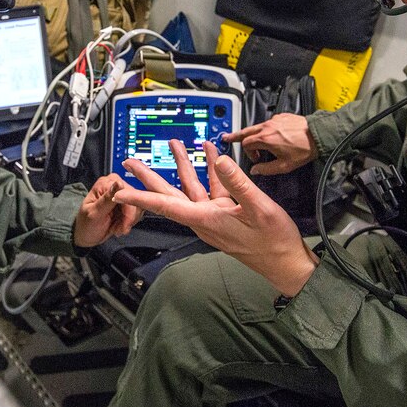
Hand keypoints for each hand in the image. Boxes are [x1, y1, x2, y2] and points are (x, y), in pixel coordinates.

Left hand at [73, 174, 142, 247]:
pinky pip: (137, 211)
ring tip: (117, 229)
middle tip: (119, 229)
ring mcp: (122, 194)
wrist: (86, 236)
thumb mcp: (94, 213)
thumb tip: (119, 183)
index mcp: (105, 184)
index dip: (129, 210)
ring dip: (129, 221)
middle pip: (135, 199)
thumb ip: (107, 199)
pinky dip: (129, 222)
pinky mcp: (127, 204)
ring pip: (138, 206)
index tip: (124, 224)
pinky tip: (120, 227)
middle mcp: (115, 185)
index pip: (126, 192)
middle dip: (129, 218)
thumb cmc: (86, 225)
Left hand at [112, 140, 318, 296]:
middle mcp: (204, 219)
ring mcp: (214, 216)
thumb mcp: (258, 208)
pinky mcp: (225, 214)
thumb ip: (238, 183)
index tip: (120, 190)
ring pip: (190, 188)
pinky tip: (211, 155)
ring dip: (183, 165)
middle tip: (130, 163)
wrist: (286, 262)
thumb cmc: (273, 242)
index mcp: (206, 219)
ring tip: (175, 145)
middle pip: (168, 195)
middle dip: (148, 177)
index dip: (141, 196)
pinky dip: (211, 171)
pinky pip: (212, 189)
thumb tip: (221, 162)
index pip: (165, 205)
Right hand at [223, 112, 316, 175]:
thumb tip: (255, 170)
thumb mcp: (285, 166)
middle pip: (245, 131)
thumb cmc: (304, 149)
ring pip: (257, 127)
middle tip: (227, 137)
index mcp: (265, 139)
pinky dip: (267, 129)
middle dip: (235, 135)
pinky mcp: (281, 116)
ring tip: (252, 139)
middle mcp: (267, 127)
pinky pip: (269, 123)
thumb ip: (266, 169)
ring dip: (254, 134)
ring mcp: (274, 120)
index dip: (248, 153)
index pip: (246, 144)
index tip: (257, 159)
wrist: (318, 135)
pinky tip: (274, 136)